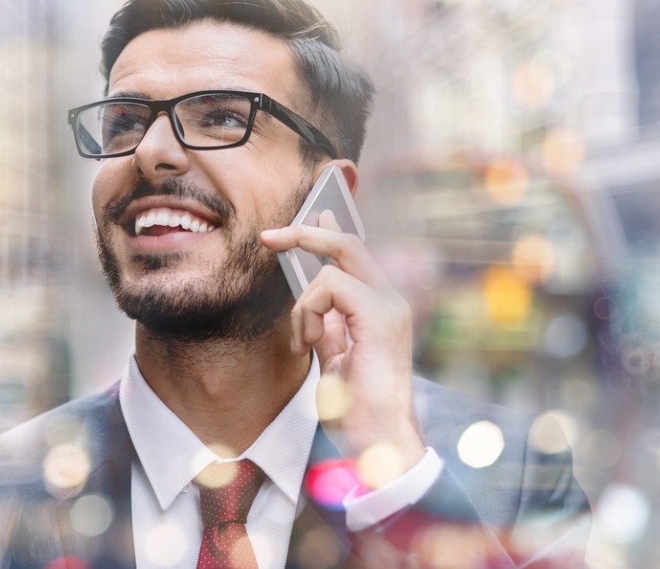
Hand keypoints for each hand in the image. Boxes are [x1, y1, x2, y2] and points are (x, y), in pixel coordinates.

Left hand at [260, 211, 424, 482]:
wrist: (378, 444)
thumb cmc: (357, 409)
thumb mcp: (334, 356)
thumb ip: (328, 323)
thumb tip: (313, 296)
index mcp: (381, 308)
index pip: (355, 254)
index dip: (327, 231)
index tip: (307, 215)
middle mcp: (391, 301)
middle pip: (347, 243)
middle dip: (305, 231)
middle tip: (268, 237)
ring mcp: (389, 306)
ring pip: (332, 265)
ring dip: (303, 303)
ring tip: (305, 340)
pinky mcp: (379, 316)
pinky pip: (330, 285)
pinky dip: (309, 311)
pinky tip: (310, 342)